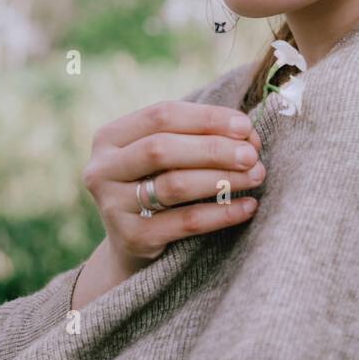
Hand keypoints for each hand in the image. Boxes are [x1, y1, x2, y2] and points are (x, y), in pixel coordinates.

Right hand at [81, 100, 264, 274]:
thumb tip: (247, 133)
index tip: (245, 126)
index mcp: (109, 137)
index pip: (161, 115)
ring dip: (222, 178)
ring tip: (256, 176)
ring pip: (174, 185)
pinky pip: (185, 222)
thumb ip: (197, 137)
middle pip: (162, 148)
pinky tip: (248, 206)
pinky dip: (222, 213)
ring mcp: (112, 205)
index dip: (206, 118)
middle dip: (214, 149)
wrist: (133, 244)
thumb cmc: (158, 183)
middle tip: (252, 155)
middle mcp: (102, 169)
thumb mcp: (166, 156)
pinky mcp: (131, 238)